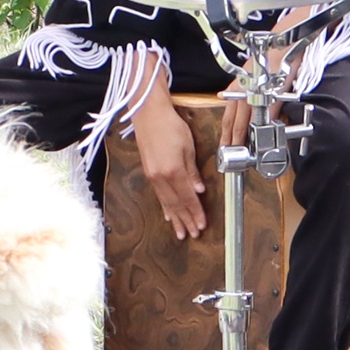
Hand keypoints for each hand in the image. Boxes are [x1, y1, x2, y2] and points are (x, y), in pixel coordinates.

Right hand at [128, 90, 206, 241]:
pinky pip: (158, 196)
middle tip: (193, 234)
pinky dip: (165, 207)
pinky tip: (167, 215)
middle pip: (176, 205)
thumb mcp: (188, 147)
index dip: (196, 213)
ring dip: (175, 218)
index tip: (202, 225)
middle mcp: (161, 177)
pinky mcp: (149, 172)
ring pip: (166, 203)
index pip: (188, 198)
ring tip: (180, 233)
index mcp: (173, 171)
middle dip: (186, 221)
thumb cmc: (170, 125)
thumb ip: (192, 171)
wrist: (148, 114)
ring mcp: (153, 176)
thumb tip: (198, 190)